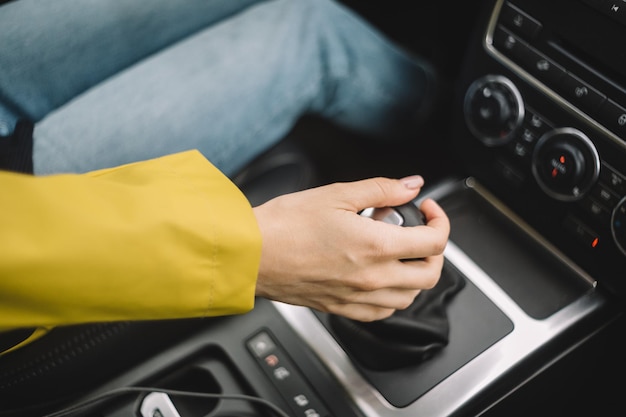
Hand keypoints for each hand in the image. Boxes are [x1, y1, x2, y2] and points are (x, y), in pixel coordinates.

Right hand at [253, 176, 449, 321]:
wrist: (251, 254)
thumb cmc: (285, 225)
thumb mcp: (336, 194)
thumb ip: (381, 189)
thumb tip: (410, 185)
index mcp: (376, 245)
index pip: (434, 242)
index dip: (440, 220)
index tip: (427, 210)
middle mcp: (373, 277)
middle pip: (431, 274)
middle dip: (434, 250)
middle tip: (419, 232)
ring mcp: (359, 297)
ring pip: (411, 297)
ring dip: (415, 274)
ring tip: (398, 254)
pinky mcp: (343, 309)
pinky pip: (384, 312)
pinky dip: (393, 296)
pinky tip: (379, 278)